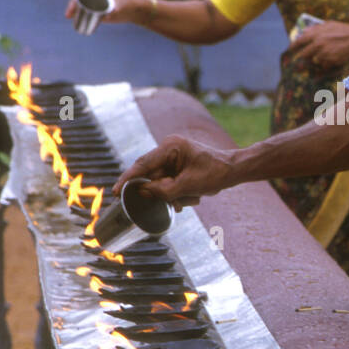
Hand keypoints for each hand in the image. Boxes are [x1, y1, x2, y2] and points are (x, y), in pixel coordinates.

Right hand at [65, 0, 140, 24]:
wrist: (138, 10)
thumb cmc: (131, 5)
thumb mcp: (124, 6)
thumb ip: (118, 9)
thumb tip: (110, 13)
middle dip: (73, 3)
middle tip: (68, 14)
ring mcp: (97, 2)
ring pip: (82, 4)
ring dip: (75, 10)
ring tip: (70, 17)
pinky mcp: (99, 11)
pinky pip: (87, 12)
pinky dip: (80, 15)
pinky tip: (77, 24)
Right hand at [112, 136, 236, 207]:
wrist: (233, 170)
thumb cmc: (216, 172)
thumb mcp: (190, 185)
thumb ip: (165, 190)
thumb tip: (143, 193)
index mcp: (171, 146)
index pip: (143, 164)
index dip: (128, 179)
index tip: (116, 192)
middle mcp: (168, 150)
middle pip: (150, 176)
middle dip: (159, 192)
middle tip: (171, 201)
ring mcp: (172, 158)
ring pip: (159, 183)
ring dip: (172, 195)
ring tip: (191, 197)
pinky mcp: (176, 167)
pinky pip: (167, 184)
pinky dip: (177, 194)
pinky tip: (192, 196)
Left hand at [288, 20, 348, 68]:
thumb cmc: (343, 29)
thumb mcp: (328, 24)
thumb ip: (315, 28)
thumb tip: (304, 30)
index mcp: (316, 34)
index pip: (300, 41)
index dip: (293, 46)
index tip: (290, 49)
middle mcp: (318, 44)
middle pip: (304, 54)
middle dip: (302, 58)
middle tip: (300, 60)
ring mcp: (323, 54)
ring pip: (313, 61)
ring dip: (314, 61)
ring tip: (318, 60)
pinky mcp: (330, 61)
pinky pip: (323, 65)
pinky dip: (324, 64)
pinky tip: (329, 60)